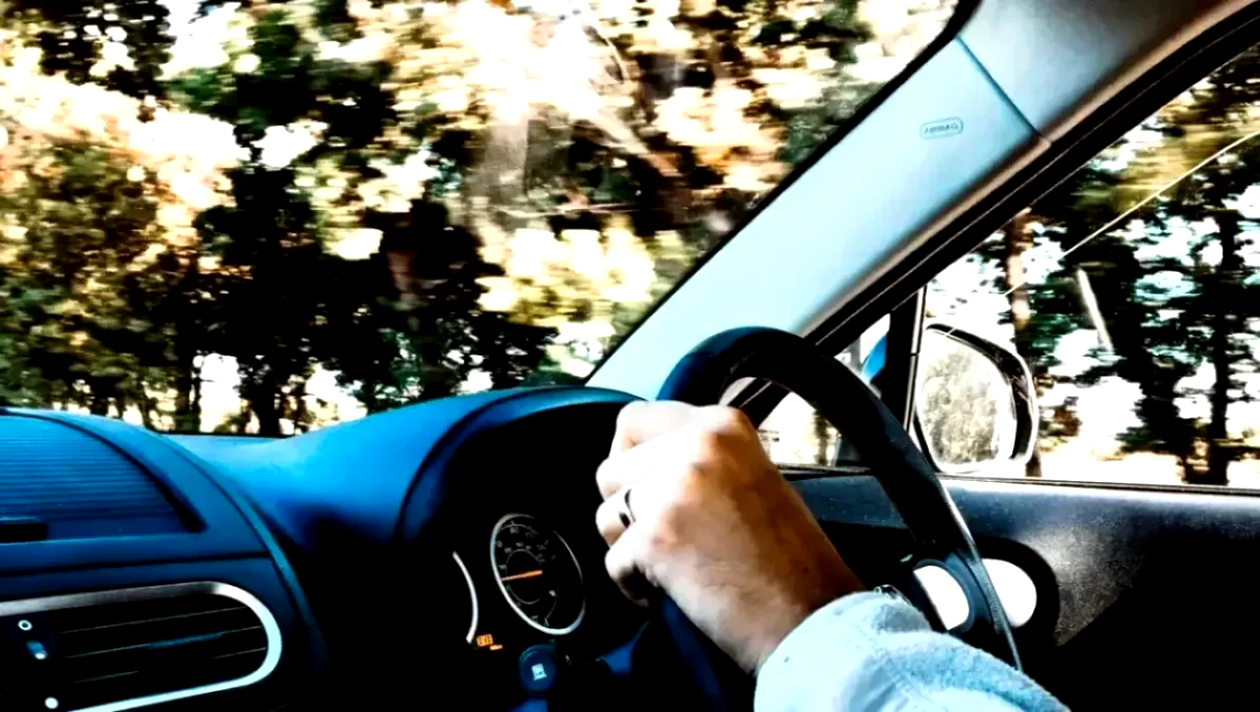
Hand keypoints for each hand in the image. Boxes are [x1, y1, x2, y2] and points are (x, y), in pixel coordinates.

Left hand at [594, 401, 862, 672]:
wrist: (810, 617)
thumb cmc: (789, 560)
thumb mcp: (751, 476)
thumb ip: (699, 457)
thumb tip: (644, 460)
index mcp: (722, 425)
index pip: (634, 418)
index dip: (631, 459)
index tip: (647, 487)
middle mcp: (696, 445)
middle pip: (610, 469)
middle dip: (626, 506)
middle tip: (665, 535)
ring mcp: (673, 489)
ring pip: (605, 513)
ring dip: (627, 545)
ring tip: (673, 563)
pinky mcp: (655, 537)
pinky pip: (612, 561)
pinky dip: (633, 584)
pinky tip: (673, 590)